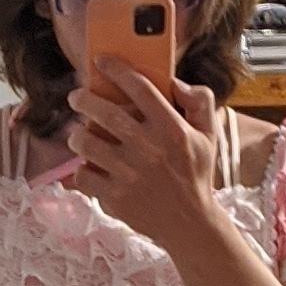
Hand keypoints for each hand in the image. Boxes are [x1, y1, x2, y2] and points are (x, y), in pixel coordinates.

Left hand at [68, 68, 223, 255]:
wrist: (189, 224)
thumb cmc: (196, 173)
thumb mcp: (209, 135)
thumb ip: (201, 101)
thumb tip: (175, 82)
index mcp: (172, 129)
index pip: (140, 88)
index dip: (116, 69)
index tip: (100, 61)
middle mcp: (149, 149)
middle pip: (104, 113)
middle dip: (83, 99)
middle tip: (77, 97)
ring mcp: (130, 174)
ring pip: (86, 143)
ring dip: (77, 135)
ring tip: (79, 134)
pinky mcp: (115, 197)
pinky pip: (83, 175)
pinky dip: (81, 169)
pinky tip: (88, 166)